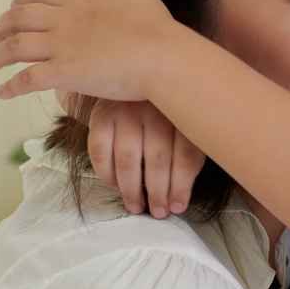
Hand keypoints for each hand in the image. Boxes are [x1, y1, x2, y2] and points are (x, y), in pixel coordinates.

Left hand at [0, 0, 182, 100]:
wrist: (165, 58)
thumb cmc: (159, 30)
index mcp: (82, 2)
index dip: (23, 0)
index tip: (13, 7)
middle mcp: (66, 21)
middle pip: (20, 18)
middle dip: (1, 27)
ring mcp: (63, 46)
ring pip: (16, 48)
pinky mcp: (64, 72)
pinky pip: (28, 79)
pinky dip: (11, 86)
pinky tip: (3, 92)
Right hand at [87, 100, 205, 216]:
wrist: (134, 75)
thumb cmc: (167, 112)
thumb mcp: (187, 126)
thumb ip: (188, 157)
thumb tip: (178, 203)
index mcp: (184, 113)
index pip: (186, 156)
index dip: (182, 186)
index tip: (177, 208)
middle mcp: (155, 110)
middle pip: (158, 160)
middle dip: (158, 192)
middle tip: (158, 213)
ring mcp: (125, 111)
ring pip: (129, 159)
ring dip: (131, 189)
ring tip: (136, 206)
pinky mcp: (101, 115)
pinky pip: (100, 151)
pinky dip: (107, 173)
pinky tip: (115, 186)